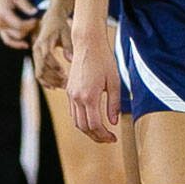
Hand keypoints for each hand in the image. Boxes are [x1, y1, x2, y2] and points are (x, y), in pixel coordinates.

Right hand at [0, 0, 40, 49]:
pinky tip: (25, 44)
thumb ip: (25, 5)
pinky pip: (7, 40)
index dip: (31, 24)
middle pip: (18, 34)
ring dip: (24, 40)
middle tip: (38, 25)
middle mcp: (0, 23)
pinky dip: (15, 44)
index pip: (20, 25)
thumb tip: (36, 13)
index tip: (38, 19)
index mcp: (4, 14)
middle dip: (30, 31)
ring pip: (12, 40)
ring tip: (34, 37)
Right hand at [32, 6, 71, 89]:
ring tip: (63, 86)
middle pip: (41, 68)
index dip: (54, 66)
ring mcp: (35, 55)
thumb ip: (68, 46)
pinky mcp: (37, 59)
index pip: (46, 57)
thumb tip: (70, 60)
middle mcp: (36, 49)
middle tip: (66, 83)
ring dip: (51, 81)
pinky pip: (38, 73)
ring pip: (39, 73)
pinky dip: (45, 81)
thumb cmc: (60, 26)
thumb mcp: (66, 32)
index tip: (64, 73)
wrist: (50, 19)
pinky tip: (54, 87)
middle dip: (54, 78)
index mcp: (44, 42)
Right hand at [66, 25, 121, 143]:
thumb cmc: (104, 60)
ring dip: (88, 131)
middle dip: (96, 137)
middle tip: (109, 139)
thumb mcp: (115, 82)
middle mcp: (77, 97)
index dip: (104, 135)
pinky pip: (73, 112)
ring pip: (76, 122)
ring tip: (101, 133)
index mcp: (89, 96)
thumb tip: (113, 122)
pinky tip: (92, 120)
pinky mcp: (69, 90)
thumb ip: (114, 104)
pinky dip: (82, 121)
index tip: (113, 138)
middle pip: (84, 127)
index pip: (95, 125)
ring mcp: (71, 94)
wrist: (88, 44)